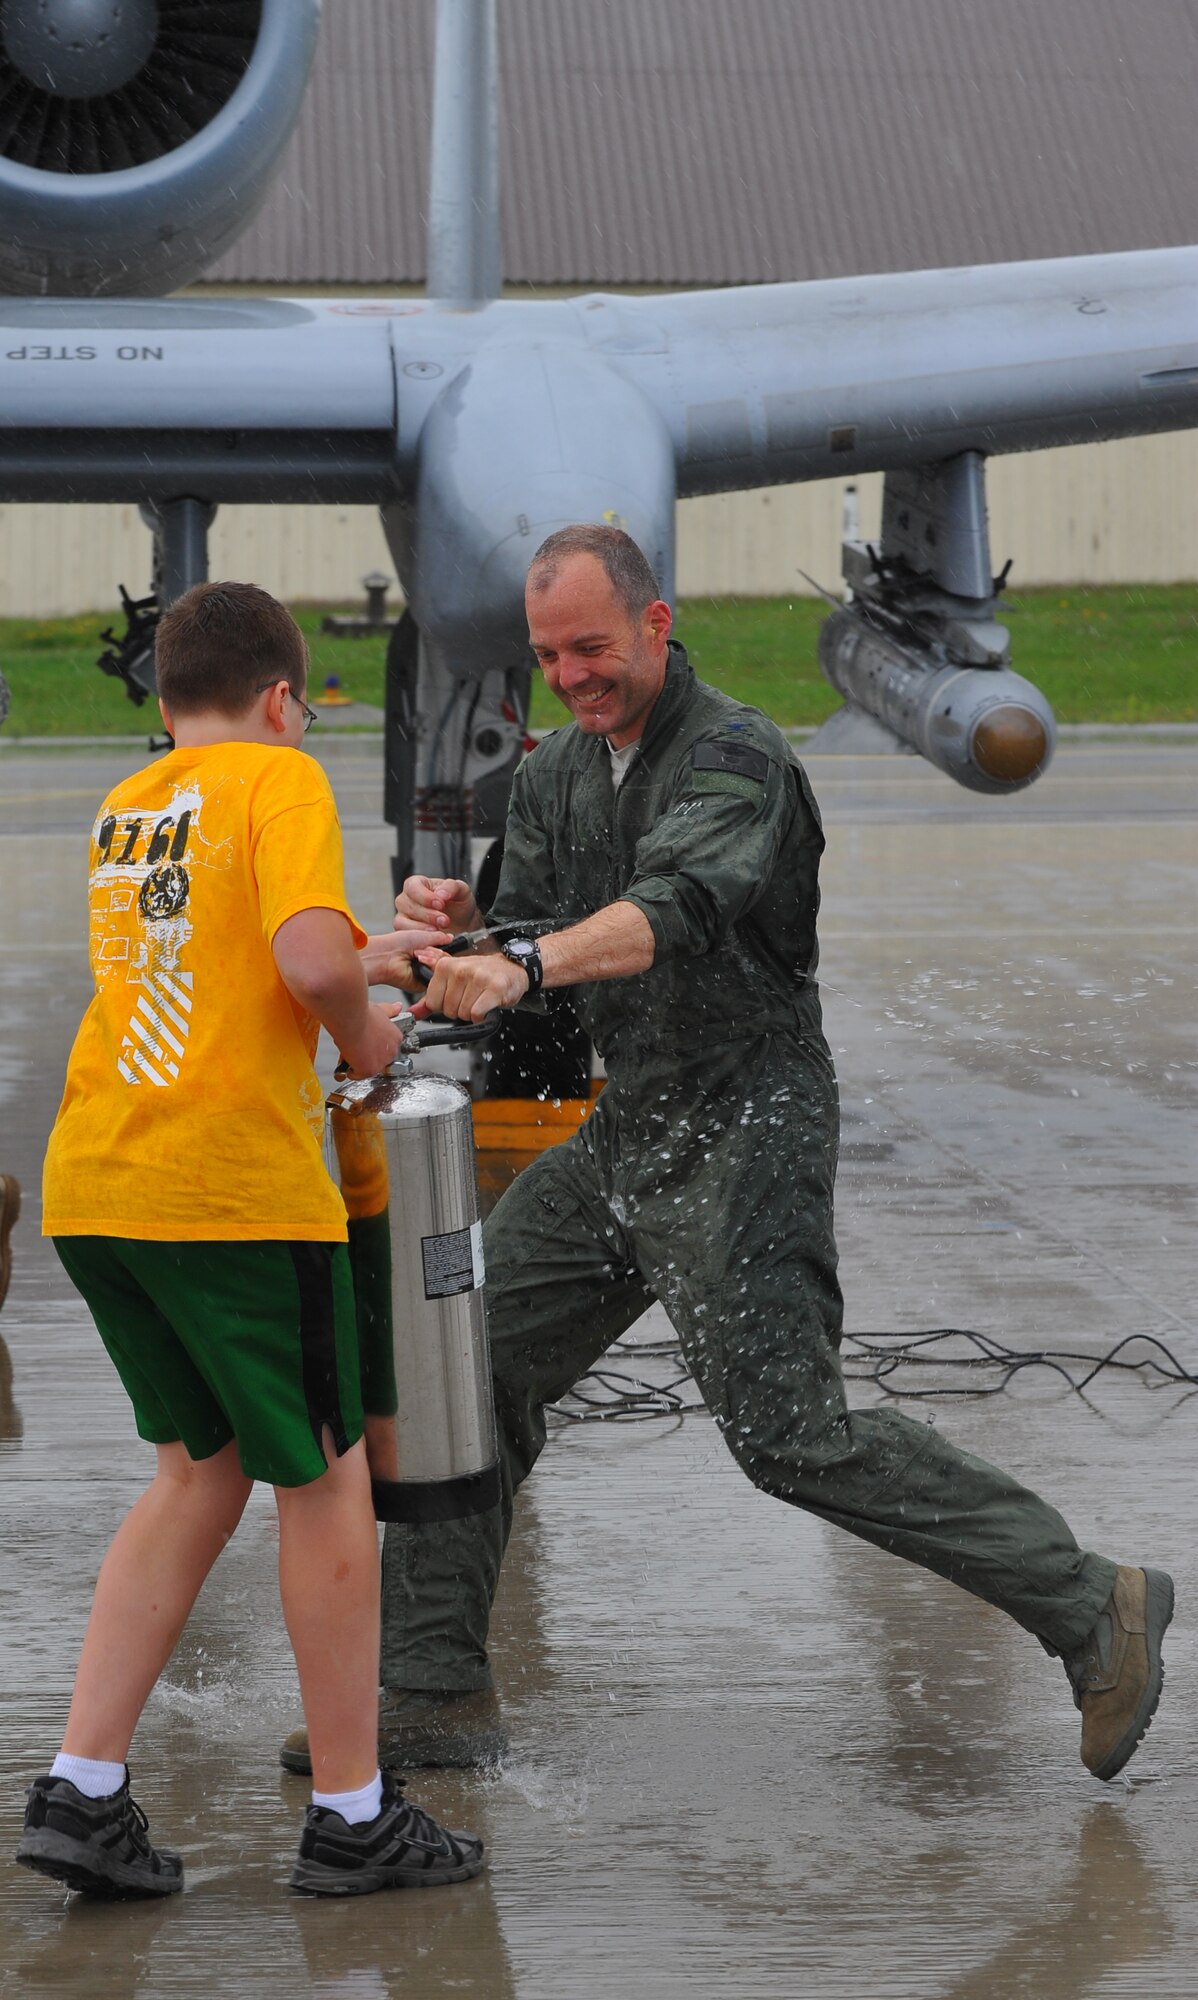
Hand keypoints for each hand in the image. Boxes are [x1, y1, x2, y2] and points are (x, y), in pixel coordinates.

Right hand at [336, 1001, 407, 1078]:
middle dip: (367, 1056)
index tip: (366, 1044)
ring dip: (359, 1063)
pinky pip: (359, 1075)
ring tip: (350, 1051)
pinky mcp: (369, 1070)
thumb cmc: (361, 1014)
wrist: (351, 1019)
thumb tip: (397, 1007)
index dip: (374, 1047)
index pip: (387, 1048)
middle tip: (356, 1047)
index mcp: (396, 1037)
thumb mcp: (379, 1009)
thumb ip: (389, 1011)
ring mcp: (382, 1062)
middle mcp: (392, 1051)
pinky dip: (351, 1071)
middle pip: (379, 1060)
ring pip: (369, 1068)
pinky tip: (347, 1059)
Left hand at [358, 931, 438, 991]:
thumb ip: (439, 938)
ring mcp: (425, 975)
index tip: (441, 942)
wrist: (385, 955)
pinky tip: (421, 962)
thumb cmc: (396, 943)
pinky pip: (436, 977)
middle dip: (437, 953)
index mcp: (425, 952)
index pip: (444, 953)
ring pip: (443, 969)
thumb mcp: (422, 935)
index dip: (442, 948)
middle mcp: (426, 964)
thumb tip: (450, 938)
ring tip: (419, 955)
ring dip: (434, 958)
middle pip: (446, 962)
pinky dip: (431, 967)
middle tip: (424, 949)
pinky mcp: (423, 985)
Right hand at [393, 874, 481, 937]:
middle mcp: (406, 899)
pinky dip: (419, 940)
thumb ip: (452, 887)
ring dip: (421, 929)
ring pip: (402, 922)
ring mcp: (403, 917)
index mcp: (416, 884)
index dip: (425, 897)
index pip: (412, 887)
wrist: (462, 922)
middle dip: (427, 915)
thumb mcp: (461, 890)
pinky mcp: (405, 933)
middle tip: (444, 921)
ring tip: (439, 932)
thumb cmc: (458, 902)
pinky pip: (405, 937)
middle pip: (406, 905)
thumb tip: (441, 893)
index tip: (441, 904)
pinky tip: (434, 940)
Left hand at [412, 947, 528, 1021]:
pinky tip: (487, 1005)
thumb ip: (431, 996)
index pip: (432, 1002)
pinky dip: (482, 1016)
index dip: (444, 1006)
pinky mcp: (495, 988)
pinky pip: (478, 1014)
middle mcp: (461, 970)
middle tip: (471, 998)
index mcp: (446, 966)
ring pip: (463, 1013)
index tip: (455, 998)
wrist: (512, 968)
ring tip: (480, 999)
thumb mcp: (453, 979)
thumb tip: (413, 1013)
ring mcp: (478, 978)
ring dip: (472, 1013)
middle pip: (448, 1010)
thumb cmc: (481, 974)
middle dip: (459, 1010)